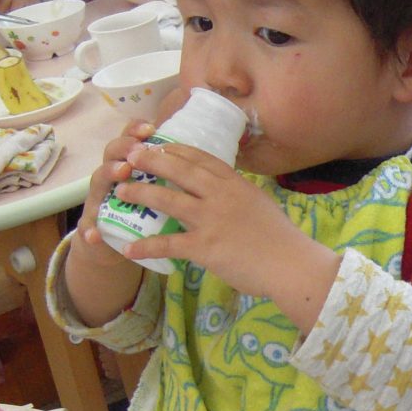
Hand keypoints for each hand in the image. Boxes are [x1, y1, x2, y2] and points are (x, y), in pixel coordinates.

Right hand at [62, 119, 161, 327]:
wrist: (114, 244)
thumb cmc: (142, 213)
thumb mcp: (158, 191)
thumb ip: (167, 174)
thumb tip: (193, 157)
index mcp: (128, 166)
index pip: (130, 140)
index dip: (136, 131)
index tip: (151, 128)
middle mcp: (111, 178)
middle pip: (112, 153)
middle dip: (124, 147)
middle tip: (138, 149)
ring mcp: (97, 201)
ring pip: (97, 182)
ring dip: (108, 173)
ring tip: (122, 172)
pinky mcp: (90, 228)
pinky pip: (87, 227)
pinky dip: (89, 230)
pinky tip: (94, 235)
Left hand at [113, 140, 333, 314]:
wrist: (291, 265)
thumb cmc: (282, 240)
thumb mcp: (261, 205)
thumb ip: (240, 196)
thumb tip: (229, 194)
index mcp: (235, 184)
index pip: (201, 158)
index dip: (176, 150)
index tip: (160, 145)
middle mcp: (220, 195)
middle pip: (179, 170)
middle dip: (151, 160)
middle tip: (130, 154)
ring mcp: (210, 219)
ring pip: (167, 199)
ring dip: (140, 193)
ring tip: (120, 191)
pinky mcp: (204, 247)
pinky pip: (167, 244)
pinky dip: (145, 246)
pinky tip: (128, 248)